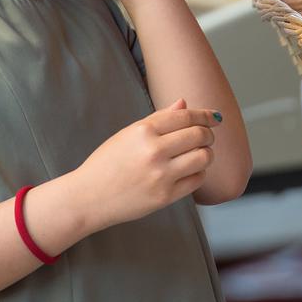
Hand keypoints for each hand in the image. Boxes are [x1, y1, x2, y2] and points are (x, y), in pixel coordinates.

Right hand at [70, 99, 221, 232]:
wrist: (88, 197)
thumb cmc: (106, 163)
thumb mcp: (128, 133)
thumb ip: (159, 118)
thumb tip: (185, 103)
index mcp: (143, 131)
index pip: (186, 117)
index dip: (205, 115)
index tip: (214, 117)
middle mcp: (154, 151)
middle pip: (199, 135)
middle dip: (207, 134)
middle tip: (205, 137)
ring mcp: (161, 175)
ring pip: (204, 157)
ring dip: (206, 153)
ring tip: (198, 154)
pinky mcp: (165, 197)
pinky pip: (197, 179)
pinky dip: (199, 173)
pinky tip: (189, 171)